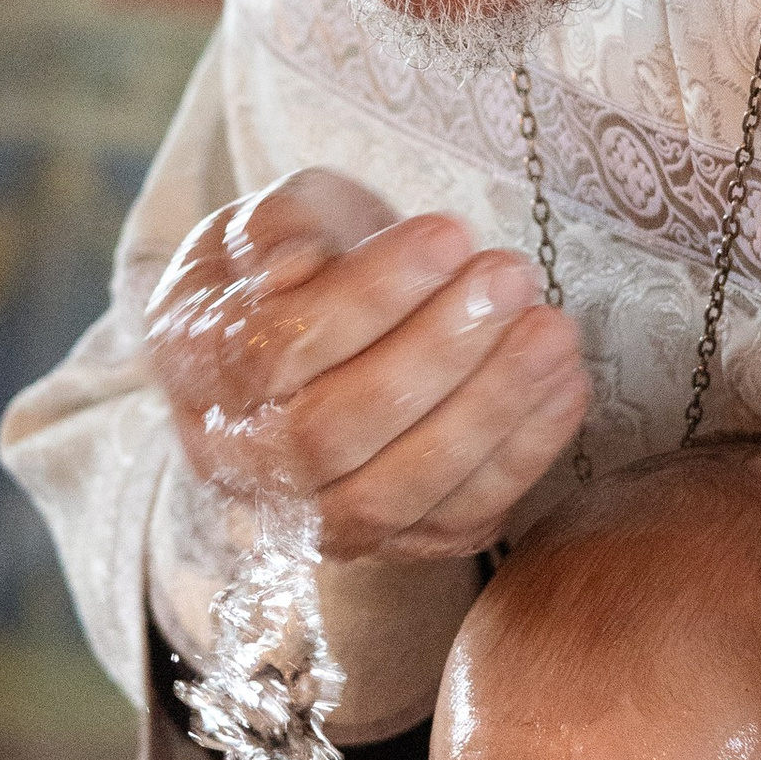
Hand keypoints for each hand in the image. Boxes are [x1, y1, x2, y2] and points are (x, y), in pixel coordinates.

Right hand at [145, 167, 587, 561]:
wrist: (318, 332)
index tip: (447, 235)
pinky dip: (522, 456)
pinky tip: (565, 384)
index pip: (272, 350)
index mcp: (196, 364)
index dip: (365, 298)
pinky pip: (458, 519)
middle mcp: (238, 460)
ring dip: (487, 411)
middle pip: (330, 433)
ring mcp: (315, 516)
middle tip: (509, 279)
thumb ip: (278, 227)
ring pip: (394, 493)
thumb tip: (296, 264)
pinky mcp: (396, 544)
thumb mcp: (273, 215)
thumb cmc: (301, 259)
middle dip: (434, 354)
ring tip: (552, 331)